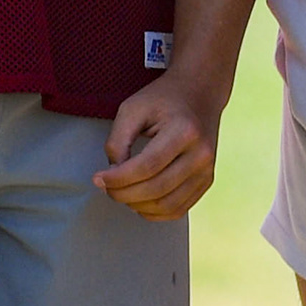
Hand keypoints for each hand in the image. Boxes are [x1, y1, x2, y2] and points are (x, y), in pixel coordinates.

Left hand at [95, 73, 223, 219]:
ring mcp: (207, 170)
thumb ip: (117, 141)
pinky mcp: (206, 181)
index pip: (146, 167)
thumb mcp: (132, 109)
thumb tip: (112, 176)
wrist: (201, 92)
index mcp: (185, 131)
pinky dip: (153, 213)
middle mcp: (202, 153)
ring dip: (136, 205)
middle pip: (155, 190)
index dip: (117, 179)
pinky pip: (177, 210)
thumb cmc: (164, 98)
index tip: (98, 178)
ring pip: (165, 205)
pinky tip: (140, 200)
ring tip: (122, 191)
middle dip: (122, 194)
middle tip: (106, 185)